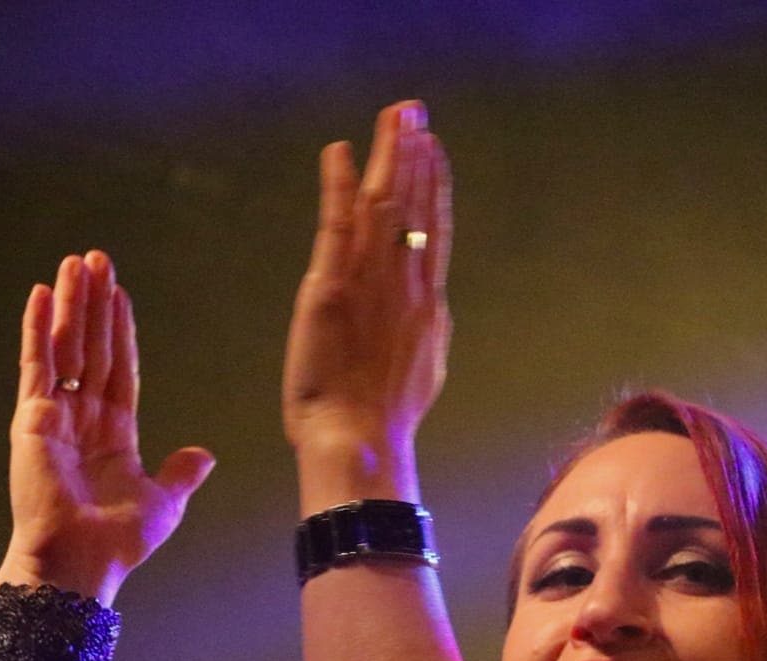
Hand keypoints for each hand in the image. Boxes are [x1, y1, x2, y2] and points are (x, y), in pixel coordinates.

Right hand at [1, 251, 214, 604]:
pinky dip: (37, 328)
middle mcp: (82, 420)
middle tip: (97, 259)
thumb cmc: (115, 544)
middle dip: (95, 304)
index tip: (121, 294)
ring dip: (72, 304)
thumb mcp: (162, 503)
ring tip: (76, 262)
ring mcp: (55, 416)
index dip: (121, 332)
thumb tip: (203, 455)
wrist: (79, 565)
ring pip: (66, 346)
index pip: (119, 370)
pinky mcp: (33, 418)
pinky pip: (36, 364)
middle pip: (92, 348)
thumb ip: (180, 474)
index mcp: (114, 436)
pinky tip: (41, 294)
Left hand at [282, 100, 452, 478]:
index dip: (435, 185)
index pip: (434, 230)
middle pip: (415, 205)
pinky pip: (336, 225)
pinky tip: (338, 154)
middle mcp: (406, 284)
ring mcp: (371, 284)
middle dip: (416, 155)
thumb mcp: (420, 367)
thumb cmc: (382, 419)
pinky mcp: (331, 289)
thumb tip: (435, 314)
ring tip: (394, 119)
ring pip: (384, 205)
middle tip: (414, 113)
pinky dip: (337, 186)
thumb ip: (425, 330)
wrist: (359, 441)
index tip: (434, 148)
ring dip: (389, 157)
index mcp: (427, 303)